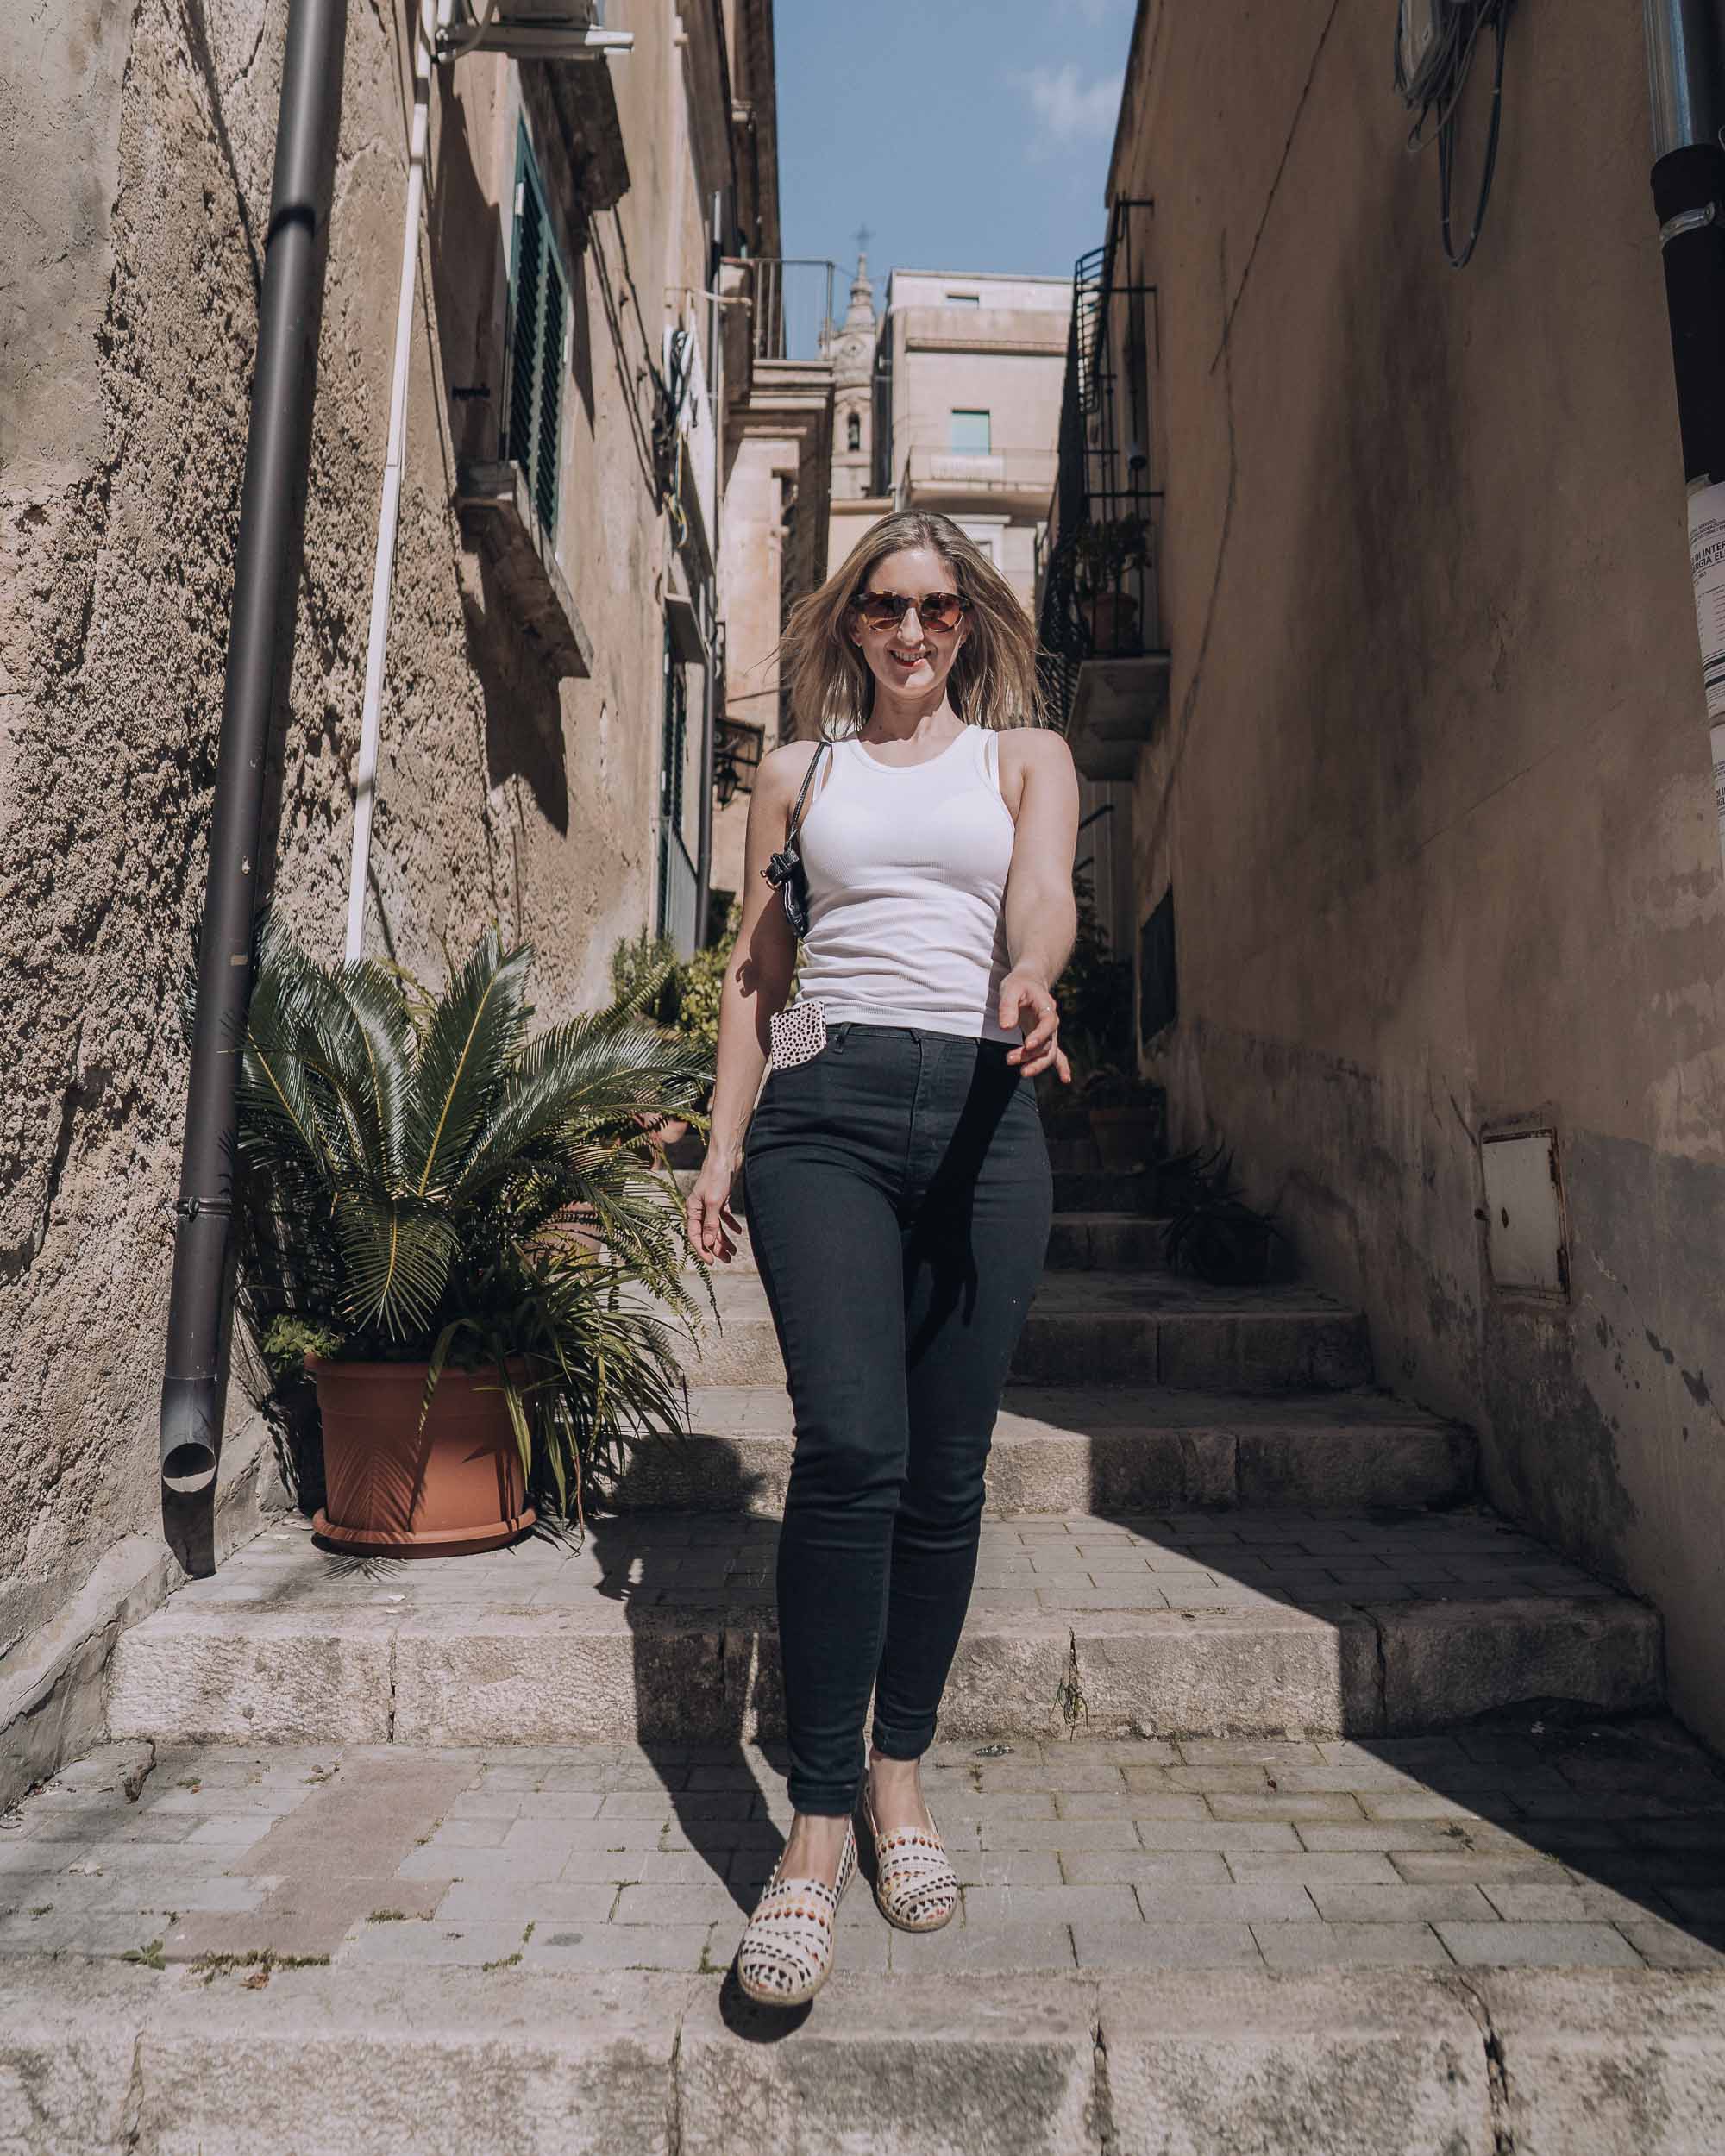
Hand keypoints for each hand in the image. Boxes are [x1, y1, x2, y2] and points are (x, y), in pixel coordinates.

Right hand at [685, 1148, 741, 1263]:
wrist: (726, 1156)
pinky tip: (739, 1232)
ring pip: (716, 1227)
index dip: (702, 1250)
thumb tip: (708, 1244)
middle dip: (717, 1248)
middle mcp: (700, 1208)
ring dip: (725, 1239)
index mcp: (693, 1209)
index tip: (712, 1262)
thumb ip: (711, 1224)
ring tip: (734, 1251)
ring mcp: (710, 1204)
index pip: (695, 1235)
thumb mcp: (714, 1202)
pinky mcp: (721, 1199)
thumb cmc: (716, 1176)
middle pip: (707, 1233)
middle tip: (728, 1260)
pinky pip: (724, 1217)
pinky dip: (731, 1224)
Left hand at [998, 969, 1071, 1083]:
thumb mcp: (1010, 989)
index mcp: (1046, 1006)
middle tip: (1010, 1059)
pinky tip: (1066, 1080)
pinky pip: (1057, 1055)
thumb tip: (1006, 1027)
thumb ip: (1008, 1007)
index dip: (1040, 1035)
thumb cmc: (1019, 984)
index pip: (1048, 1023)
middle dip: (1031, 1054)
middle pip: (1048, 1043)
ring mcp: (1050, 1032)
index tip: (1027, 1045)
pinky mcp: (1045, 1039)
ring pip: (1049, 1053)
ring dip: (1036, 1064)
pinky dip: (1062, 1067)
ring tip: (1021, 1072)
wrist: (1029, 982)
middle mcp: (1052, 1022)